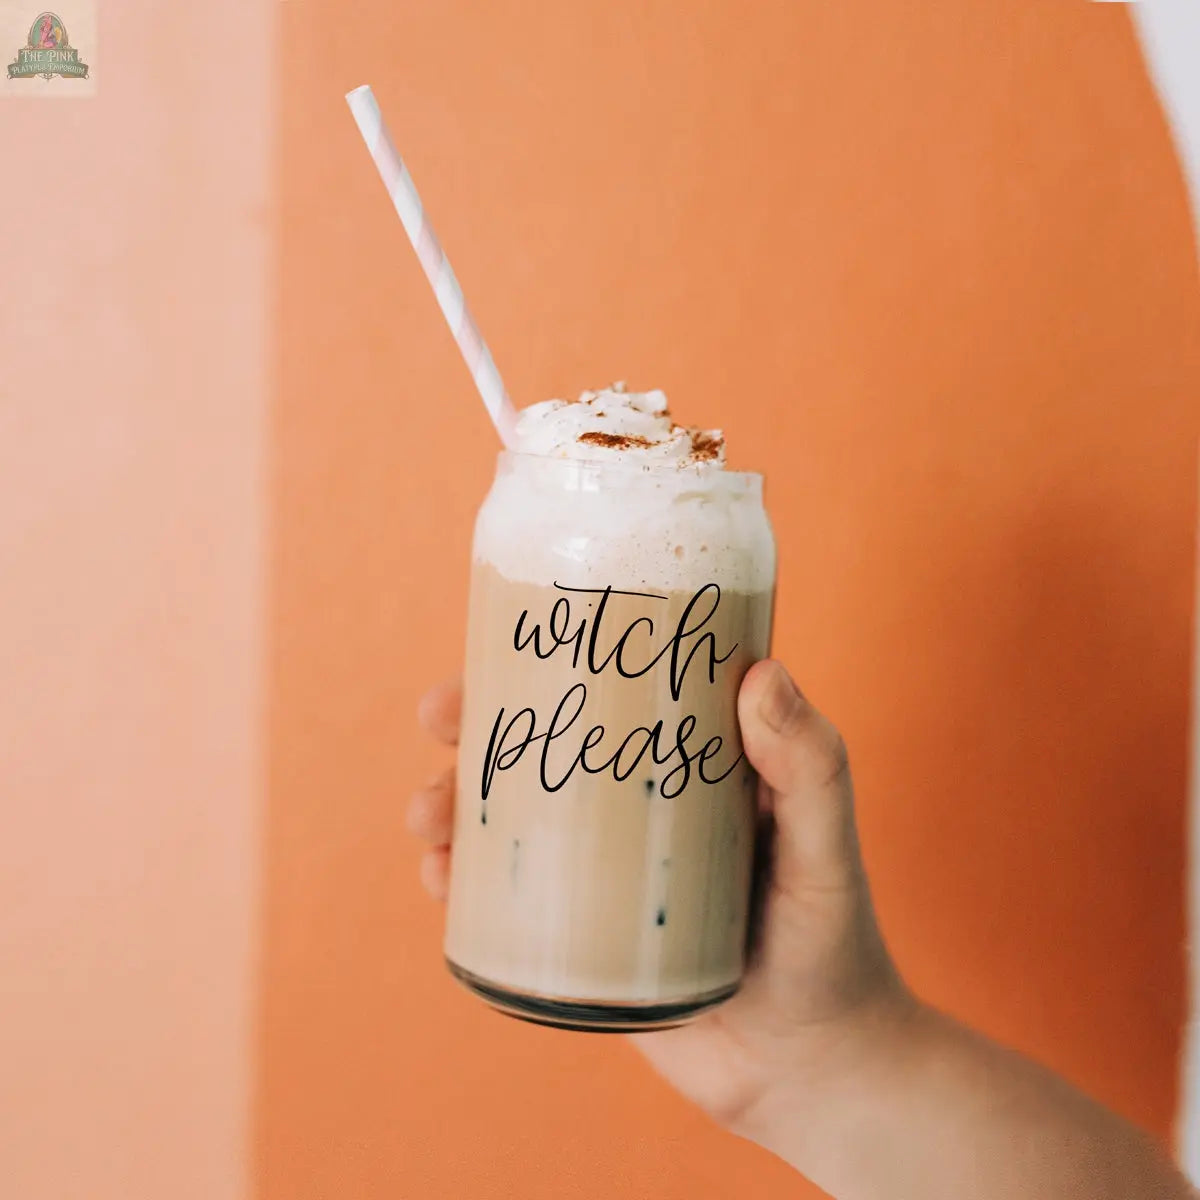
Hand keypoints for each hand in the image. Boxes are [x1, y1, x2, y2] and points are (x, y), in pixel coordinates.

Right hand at [410, 660, 914, 1134]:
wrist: (811, 1071)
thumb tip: (761, 673)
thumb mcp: (826, 849)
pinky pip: (505, 900)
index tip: (498, 642)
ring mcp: (601, 876)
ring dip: (452, 803)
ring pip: (509, 821)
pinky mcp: (578, 941)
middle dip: (474, 728)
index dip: (547, 660)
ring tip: (429, 818)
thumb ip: (812, 768)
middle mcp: (634, 810)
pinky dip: (462, 882)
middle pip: (539, 750)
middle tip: (440, 720)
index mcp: (687, 766)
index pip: (610, 693)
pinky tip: (440, 878)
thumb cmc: (834, 945)